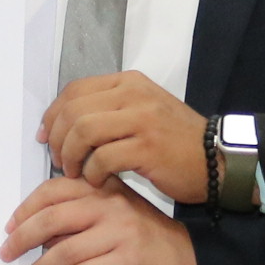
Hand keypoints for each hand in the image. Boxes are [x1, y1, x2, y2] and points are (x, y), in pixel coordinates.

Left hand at [1, 176, 197, 264]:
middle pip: (53, 218)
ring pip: (64, 251)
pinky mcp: (127, 263)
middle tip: (6, 253)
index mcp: (104, 189)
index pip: (55, 189)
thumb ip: (81, 212)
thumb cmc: (147, 237)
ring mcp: (120, 234)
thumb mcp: (116, 211)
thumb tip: (37, 228)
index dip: (27, 207)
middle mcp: (111, 206)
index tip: (10, 225)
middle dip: (22, 238)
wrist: (190, 259)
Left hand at [43, 73, 208, 202]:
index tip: (46, 137)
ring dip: (71, 156)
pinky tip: (97, 181)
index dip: (53, 115)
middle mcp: (134, 95)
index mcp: (129, 83)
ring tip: (75, 172)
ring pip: (84, 131)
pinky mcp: (148, 148)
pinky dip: (93, 173)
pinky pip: (103, 158)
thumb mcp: (143, 111)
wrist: (219, 159)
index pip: (75, 90)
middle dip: (58, 139)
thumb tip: (63, 124)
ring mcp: (142, 120)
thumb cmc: (176, 141)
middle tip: (60, 161)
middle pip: (74, 110)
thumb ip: (108, 110)